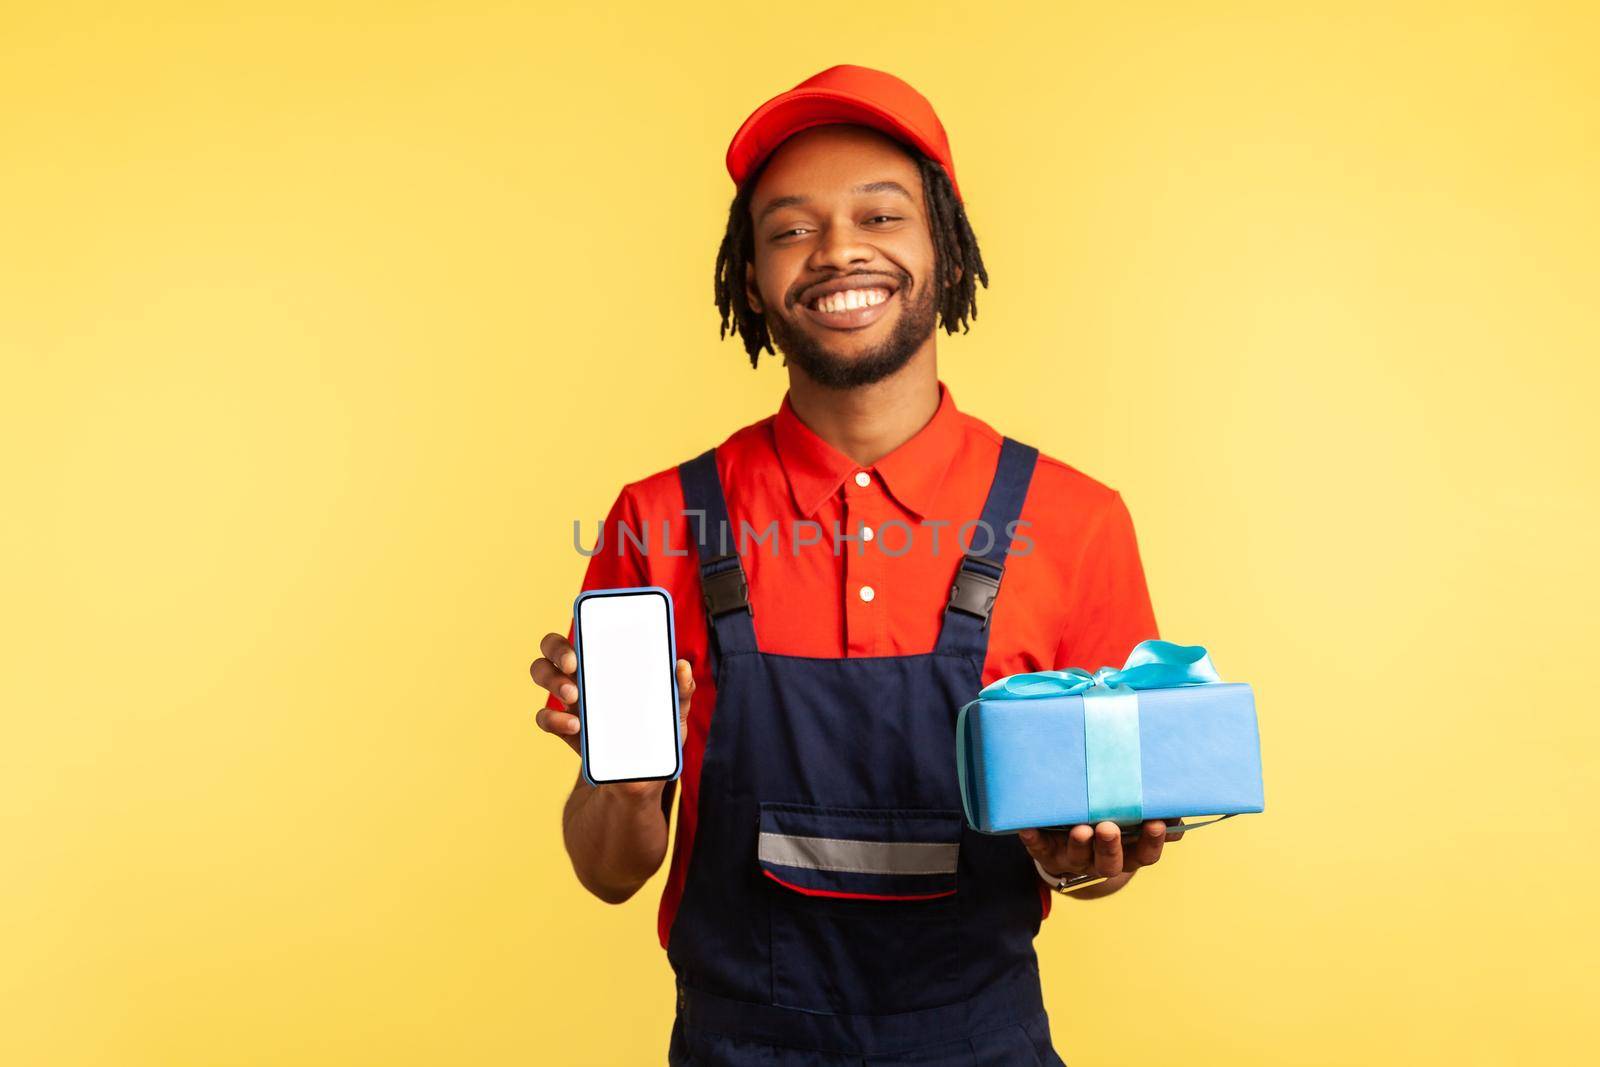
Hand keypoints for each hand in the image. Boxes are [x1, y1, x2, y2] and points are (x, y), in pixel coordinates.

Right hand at [530, 631, 694, 798]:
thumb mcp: (675, 714)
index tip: (589, 632)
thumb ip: (682, 690)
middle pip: (553, 647)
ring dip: (552, 679)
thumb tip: (682, 666)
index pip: (587, 632)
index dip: (580, 624)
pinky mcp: (565, 729)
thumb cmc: (658, 738)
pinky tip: (574, 726)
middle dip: (556, 649)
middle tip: (574, 664)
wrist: (640, 781)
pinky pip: (545, 717)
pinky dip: (554, 718)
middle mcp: (586, 675)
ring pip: (542, 673)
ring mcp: (572, 701)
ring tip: (573, 695)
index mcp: (611, 664)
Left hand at [1017, 818, 1183, 880]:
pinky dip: (1034, 839)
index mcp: (1129, 852)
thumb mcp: (1130, 814)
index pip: (1146, 853)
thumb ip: (1147, 803)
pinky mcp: (1047, 853)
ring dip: (1080, 845)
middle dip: (1111, 846)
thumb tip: (1170, 782)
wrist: (1071, 843)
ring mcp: (1074, 858)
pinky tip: (1029, 828)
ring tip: (1081, 830)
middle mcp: (1102, 860)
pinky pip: (1040, 849)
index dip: (1152, 841)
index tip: (1157, 823)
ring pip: (1079, 857)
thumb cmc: (1110, 818)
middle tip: (1109, 828)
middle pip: (1111, 862)